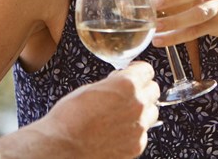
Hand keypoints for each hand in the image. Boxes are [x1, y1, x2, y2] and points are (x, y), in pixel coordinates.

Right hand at [42, 61, 159, 157]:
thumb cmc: (70, 119)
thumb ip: (112, 84)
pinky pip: (143, 133)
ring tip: (121, 114)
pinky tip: (117, 131)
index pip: (147, 70)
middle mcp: (137, 105)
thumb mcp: (89, 89)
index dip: (138, 71)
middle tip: (127, 94)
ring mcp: (139, 127)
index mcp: (127, 85)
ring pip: (152, 112)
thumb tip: (118, 81)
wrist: (63, 148)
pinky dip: (134, 131)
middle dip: (142, 90)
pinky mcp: (136, 146)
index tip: (134, 73)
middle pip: (153, 90)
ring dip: (141, 111)